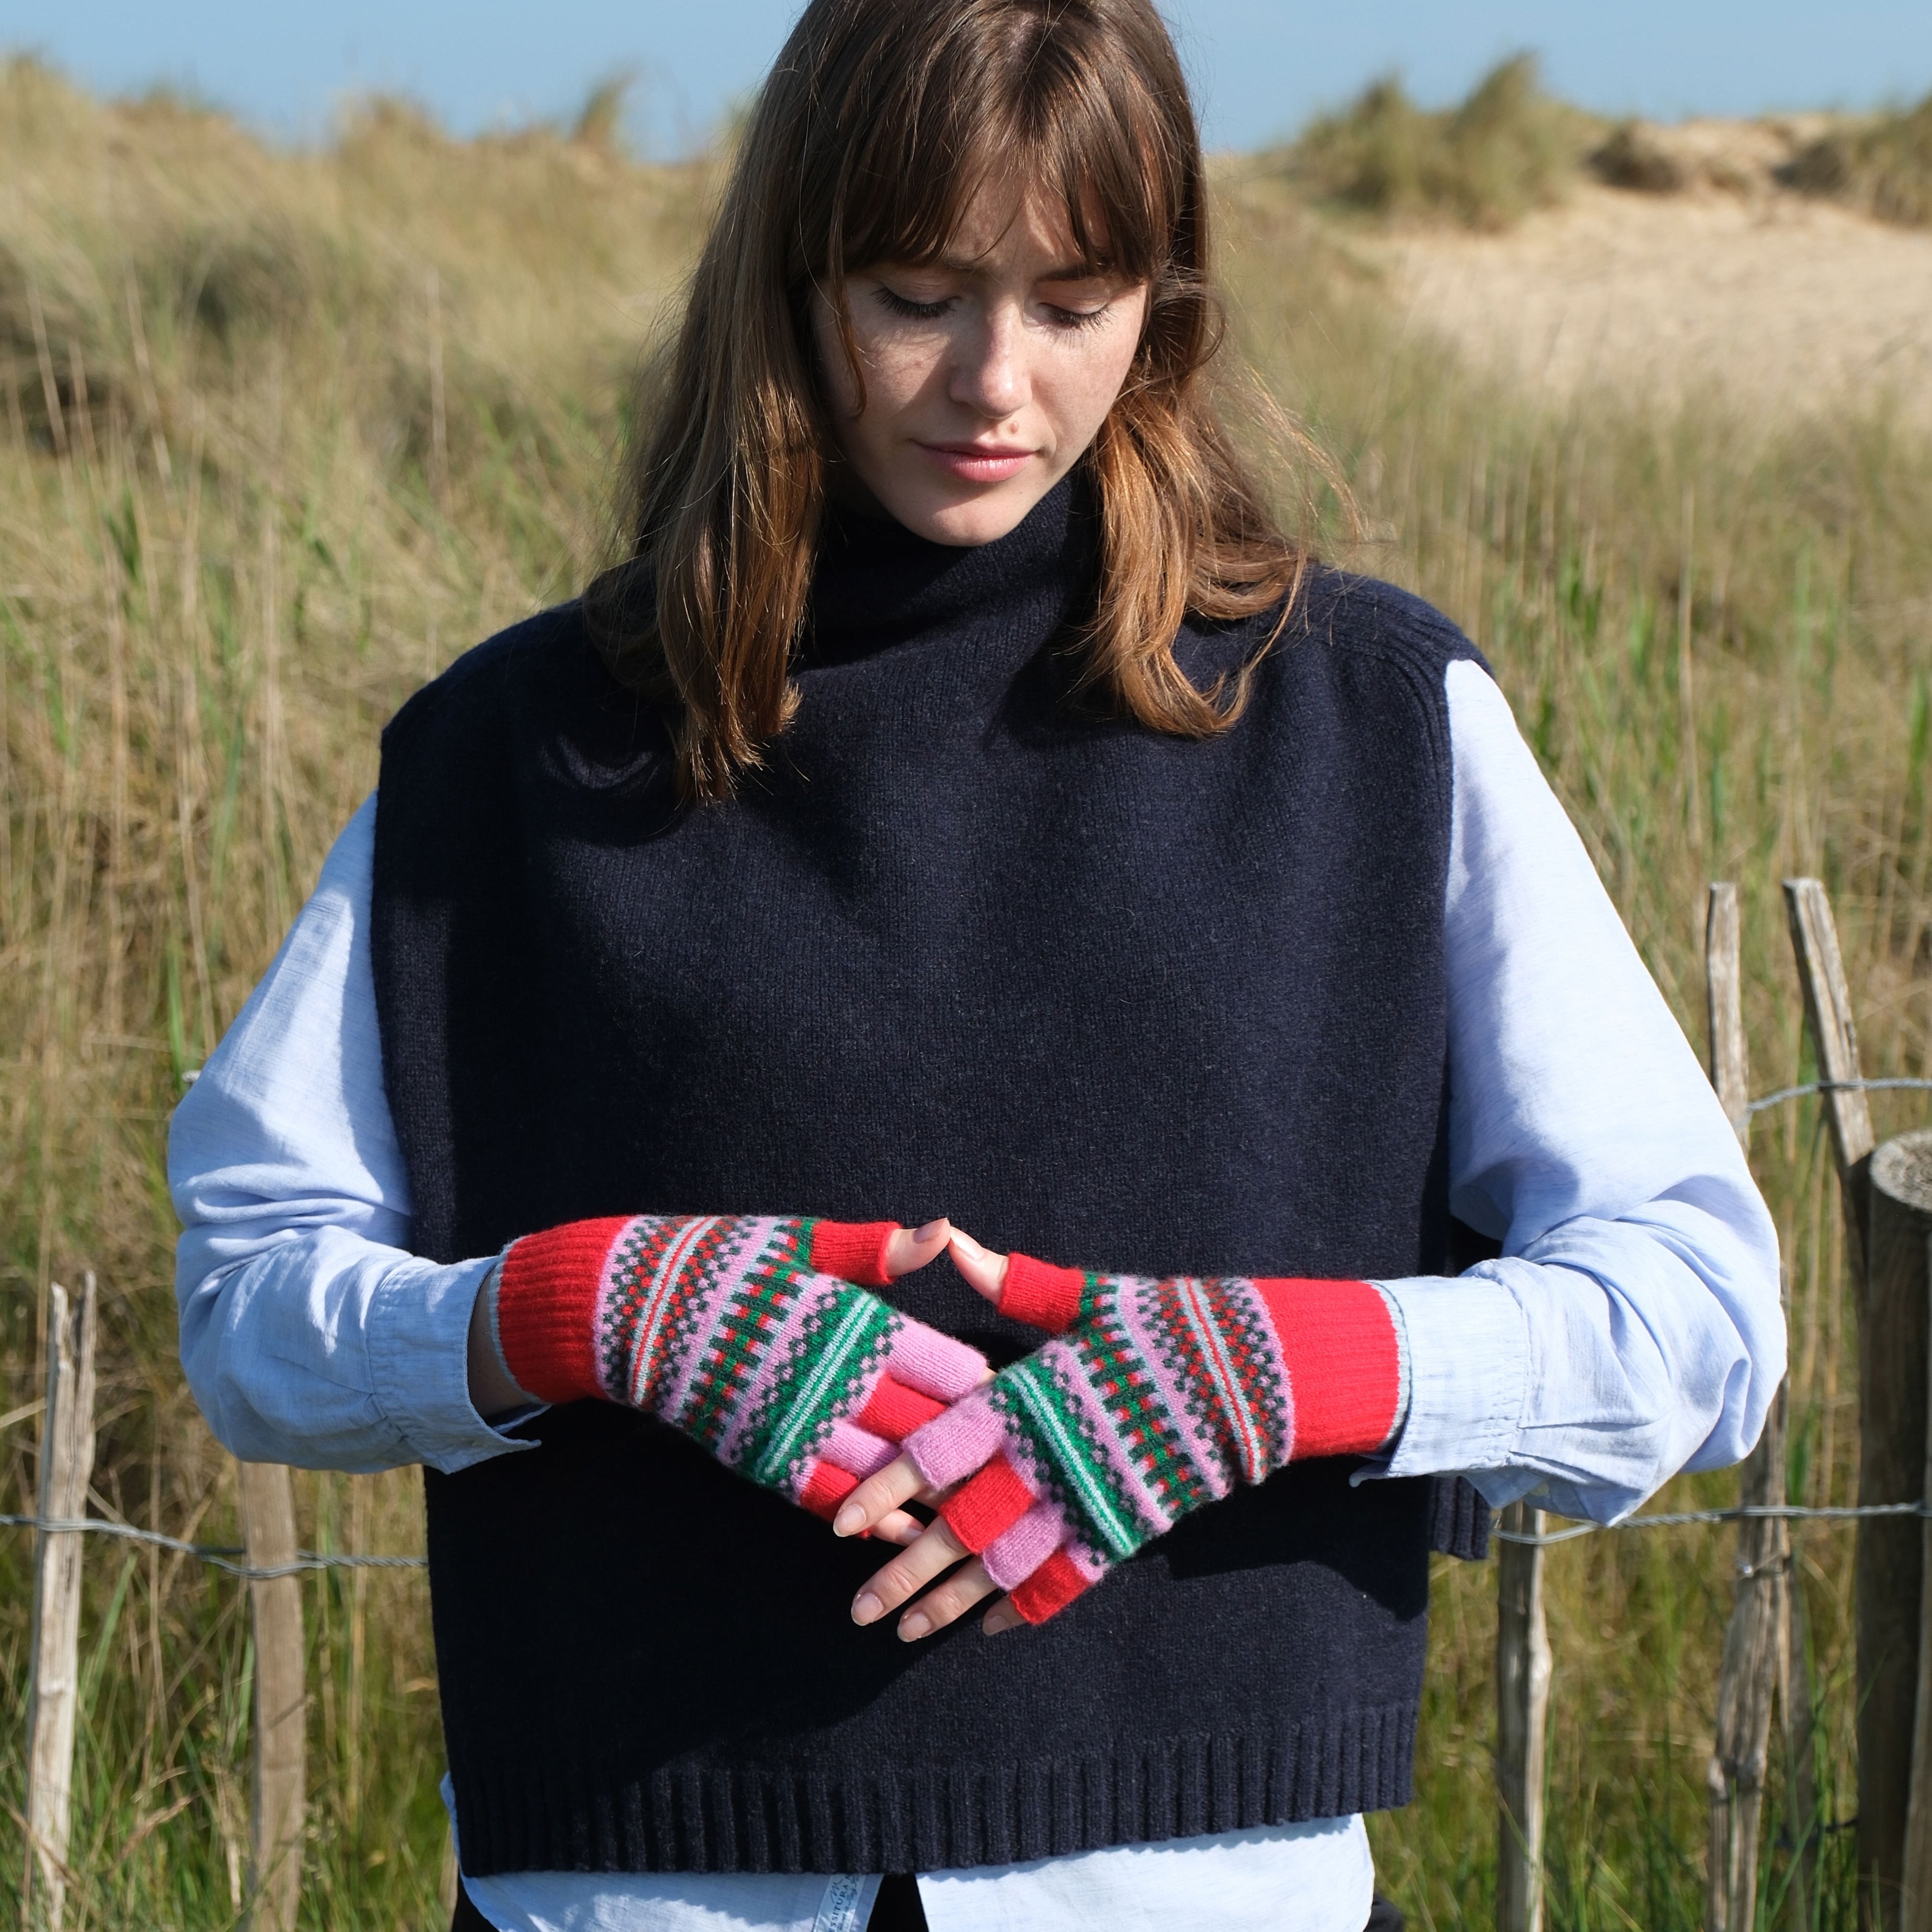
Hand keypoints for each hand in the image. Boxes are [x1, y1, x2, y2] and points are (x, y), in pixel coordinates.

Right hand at [479, 1210, 990, 1523]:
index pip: (941, 1365)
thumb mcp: (801, 1242)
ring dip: (934, 1495)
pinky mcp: (764, 1457)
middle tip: (1027, 1468)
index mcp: (849, 1320)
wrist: (629, 1311)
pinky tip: (905, 1533)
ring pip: (885, 1472)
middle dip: (976, 1448)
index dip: (986, 1387)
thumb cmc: (724, 1262)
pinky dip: (871, 1517)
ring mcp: (795, 1425)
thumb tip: (945, 1232)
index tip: (1027, 1399)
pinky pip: (830, 1497)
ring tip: (987, 1516)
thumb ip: (876, 1249)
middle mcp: (830, 1380)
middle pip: (925, 1424)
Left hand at [838, 1228, 1406, 1628]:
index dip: (887, 1487)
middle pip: (962, 1526)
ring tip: (905, 1634)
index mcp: (1032, 1396)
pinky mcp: (1126, 1527)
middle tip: (856, 1610)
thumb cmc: (1164, 1324)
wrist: (1259, 1372)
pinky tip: (987, 1629)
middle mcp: (1052, 1457)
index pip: (940, 1450)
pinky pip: (1067, 1579)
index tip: (839, 1523)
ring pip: (1008, 1567)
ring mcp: (1091, 1500)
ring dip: (953, 1603)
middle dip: (905, 1572)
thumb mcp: (1089, 1298)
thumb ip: (1014, 1283)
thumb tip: (948, 1239)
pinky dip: (1026, 1607)